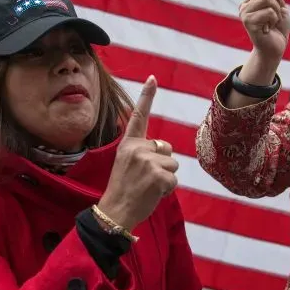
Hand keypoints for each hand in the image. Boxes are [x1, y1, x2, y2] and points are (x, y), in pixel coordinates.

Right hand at [97, 76, 177, 231]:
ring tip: (147, 186)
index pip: (139, 116)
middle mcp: (137, 149)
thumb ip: (142, 152)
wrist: (115, 211)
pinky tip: (152, 193)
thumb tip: (164, 150)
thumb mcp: (126, 164)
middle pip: (167, 149)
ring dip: (165, 178)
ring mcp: (148, 161)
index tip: (153, 78)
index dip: (147, 96)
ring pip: (173, 164)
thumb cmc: (123, 190)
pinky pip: (174, 179)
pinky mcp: (158, 175)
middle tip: (143, 179)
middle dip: (162, 164)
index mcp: (128, 144)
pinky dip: (167, 189)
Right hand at [240, 0, 289, 67]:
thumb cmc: (277, 30)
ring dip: (276, 10)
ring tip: (273, 21)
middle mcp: (245, 4)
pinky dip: (274, 19)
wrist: (275, 49)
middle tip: (279, 9)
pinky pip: (268, 12)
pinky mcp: (247, 22)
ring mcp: (245, 13)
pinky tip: (269, 28)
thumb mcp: (279, 7)